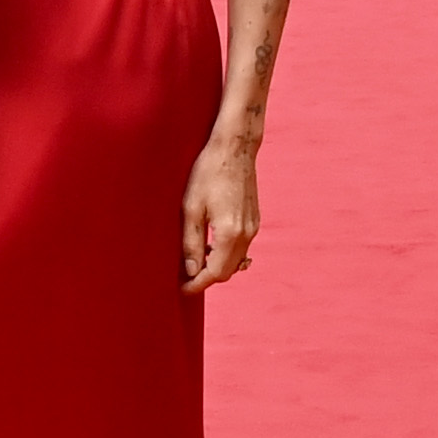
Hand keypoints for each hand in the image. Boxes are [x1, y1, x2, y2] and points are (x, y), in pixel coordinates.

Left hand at [180, 135, 259, 292]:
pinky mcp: (254, 220)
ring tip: (196, 258)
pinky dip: (227, 253)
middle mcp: (247, 234)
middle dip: (206, 278)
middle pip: (227, 272)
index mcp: (230, 234)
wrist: (235, 148)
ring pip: (236, 261)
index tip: (183, 289)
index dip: (197, 285)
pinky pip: (242, 248)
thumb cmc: (208, 172)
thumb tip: (191, 270)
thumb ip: (191, 243)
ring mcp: (253, 227)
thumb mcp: (191, 208)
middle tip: (185, 276)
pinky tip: (211, 243)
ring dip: (217, 266)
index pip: (215, 273)